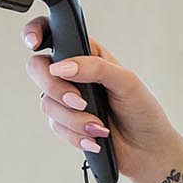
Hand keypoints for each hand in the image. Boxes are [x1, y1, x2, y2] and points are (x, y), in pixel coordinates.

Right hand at [22, 17, 182, 182]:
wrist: (147, 150)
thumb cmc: (143, 110)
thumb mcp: (126, 81)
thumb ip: (95, 68)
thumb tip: (62, 67)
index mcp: (88, 54)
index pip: (54, 34)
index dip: (36, 33)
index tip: (35, 44)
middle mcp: (73, 73)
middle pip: (38, 68)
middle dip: (55, 87)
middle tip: (79, 101)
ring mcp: (67, 99)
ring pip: (47, 102)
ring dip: (74, 118)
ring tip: (99, 125)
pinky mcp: (65, 123)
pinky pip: (55, 125)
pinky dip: (76, 133)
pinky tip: (95, 137)